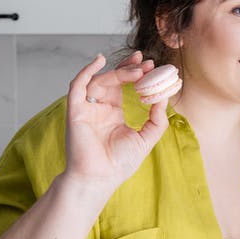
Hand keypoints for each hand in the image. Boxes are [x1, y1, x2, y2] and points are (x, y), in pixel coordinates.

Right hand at [63, 53, 170, 189]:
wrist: (100, 178)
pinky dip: (86, 71)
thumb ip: (156, 119)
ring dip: (117, 72)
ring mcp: (86, 108)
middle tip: (146, 62)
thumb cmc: (119, 163)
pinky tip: (99, 60)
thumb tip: (164, 98)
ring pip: (99, 81)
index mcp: (113, 113)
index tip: (150, 66)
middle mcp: (98, 108)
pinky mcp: (75, 110)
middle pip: (112, 79)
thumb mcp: (146, 139)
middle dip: (129, 68)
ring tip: (136, 70)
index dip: (135, 74)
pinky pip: (77, 85)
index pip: (122, 86)